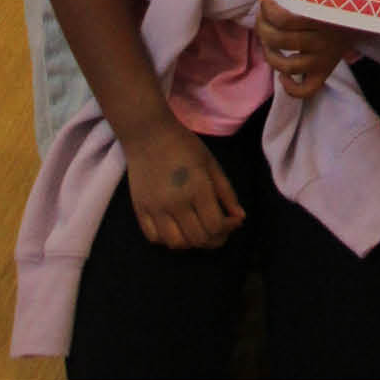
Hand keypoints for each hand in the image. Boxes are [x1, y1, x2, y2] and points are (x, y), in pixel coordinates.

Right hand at [122, 119, 244, 249]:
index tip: (233, 221)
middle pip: (198, 239)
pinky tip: (177, 229)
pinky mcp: (140, 211)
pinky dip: (168, 240)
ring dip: (192, 243)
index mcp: (197, 189)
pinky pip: (154, 238)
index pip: (215, 226)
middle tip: (219, 229)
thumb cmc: (184, 146)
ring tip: (198, 230)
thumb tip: (240, 217)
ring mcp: (155, 210)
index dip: (229, 228)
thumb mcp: (212, 164)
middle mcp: (176, 204)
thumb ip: (227, 192)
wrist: (148, 135)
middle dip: (214, 239)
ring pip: (176, 244)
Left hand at [256, 0, 353, 99]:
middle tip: (261, 20)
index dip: (268, 10)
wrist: (364, 20)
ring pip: (287, 66)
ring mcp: (323, 61)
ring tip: (267, 43)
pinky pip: (305, 90)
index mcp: (321, 19)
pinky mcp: (324, 74)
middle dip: (263, 29)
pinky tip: (282, 75)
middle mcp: (322, 42)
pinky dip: (290, 87)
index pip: (285, 19)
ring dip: (269, 54)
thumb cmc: (335, 4)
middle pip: (281, 40)